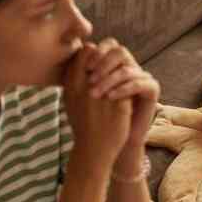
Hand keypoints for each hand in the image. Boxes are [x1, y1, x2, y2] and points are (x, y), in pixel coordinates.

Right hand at [62, 43, 131, 163]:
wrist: (93, 150)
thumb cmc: (82, 125)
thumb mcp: (70, 100)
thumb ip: (74, 80)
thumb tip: (79, 61)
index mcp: (72, 84)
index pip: (85, 51)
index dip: (95, 52)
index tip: (101, 61)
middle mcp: (86, 87)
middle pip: (103, 56)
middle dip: (110, 58)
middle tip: (115, 65)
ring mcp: (104, 95)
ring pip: (119, 68)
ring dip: (122, 70)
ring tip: (125, 77)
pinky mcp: (120, 105)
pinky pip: (129, 85)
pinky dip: (131, 86)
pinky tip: (131, 93)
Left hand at [85, 38, 159, 146]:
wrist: (113, 141)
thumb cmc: (95, 117)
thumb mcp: (84, 92)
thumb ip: (79, 72)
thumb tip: (72, 53)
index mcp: (115, 64)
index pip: (108, 45)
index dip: (96, 52)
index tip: (84, 67)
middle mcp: (130, 67)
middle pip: (119, 51)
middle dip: (103, 63)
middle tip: (90, 78)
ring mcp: (142, 77)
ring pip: (127, 68)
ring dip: (109, 79)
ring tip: (96, 93)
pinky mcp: (152, 89)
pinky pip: (139, 83)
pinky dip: (123, 89)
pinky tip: (110, 97)